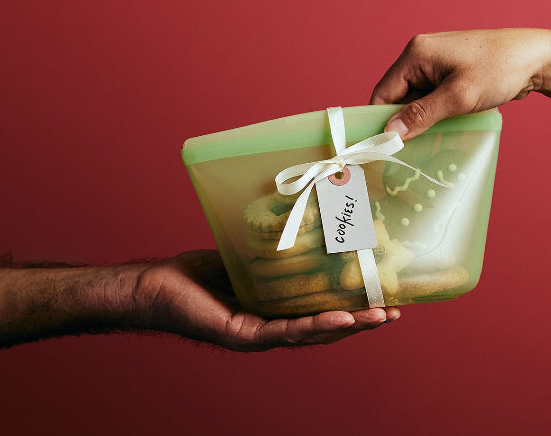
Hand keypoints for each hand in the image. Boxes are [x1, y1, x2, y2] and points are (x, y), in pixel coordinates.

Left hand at [130, 250, 400, 351]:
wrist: (156, 286)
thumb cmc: (198, 272)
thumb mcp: (249, 256)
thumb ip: (275, 247)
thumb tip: (305, 214)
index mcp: (277, 311)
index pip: (323, 312)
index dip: (355, 307)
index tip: (385, 297)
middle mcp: (272, 329)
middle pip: (326, 327)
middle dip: (362, 321)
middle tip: (394, 311)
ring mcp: (259, 336)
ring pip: (312, 333)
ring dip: (348, 326)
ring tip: (378, 317)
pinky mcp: (243, 335)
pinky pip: (284, 331)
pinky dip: (314, 325)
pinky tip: (340, 318)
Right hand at [371, 29, 550, 138]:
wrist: (537, 58)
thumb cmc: (500, 69)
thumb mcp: (458, 96)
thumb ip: (423, 114)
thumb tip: (391, 132)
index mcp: (416, 54)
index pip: (383, 92)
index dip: (381, 121)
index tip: (383, 147)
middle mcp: (421, 55)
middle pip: (397, 97)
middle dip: (403, 122)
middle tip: (407, 150)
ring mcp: (436, 63)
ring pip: (415, 99)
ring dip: (420, 120)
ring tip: (428, 141)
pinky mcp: (449, 73)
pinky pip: (431, 97)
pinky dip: (434, 114)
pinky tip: (443, 129)